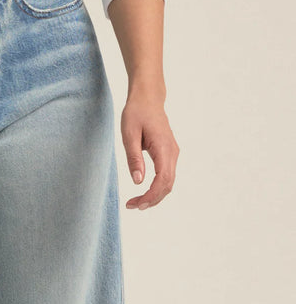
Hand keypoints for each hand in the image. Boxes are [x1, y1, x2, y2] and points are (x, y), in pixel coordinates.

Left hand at [120, 88, 178, 210]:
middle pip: (167, 185)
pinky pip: (166, 175)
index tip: (136, 204)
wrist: (148, 97)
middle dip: (152, 199)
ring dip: (155, 195)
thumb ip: (133, 157)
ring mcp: (173, 153)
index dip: (150, 196)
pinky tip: (145, 191)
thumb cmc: (137, 112)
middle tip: (133, 206)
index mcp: (164, 148)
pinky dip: (157, 186)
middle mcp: (172, 153)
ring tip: (136, 202)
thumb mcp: (129, 133)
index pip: (162, 180)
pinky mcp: (169, 153)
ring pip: (168, 182)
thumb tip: (138, 182)